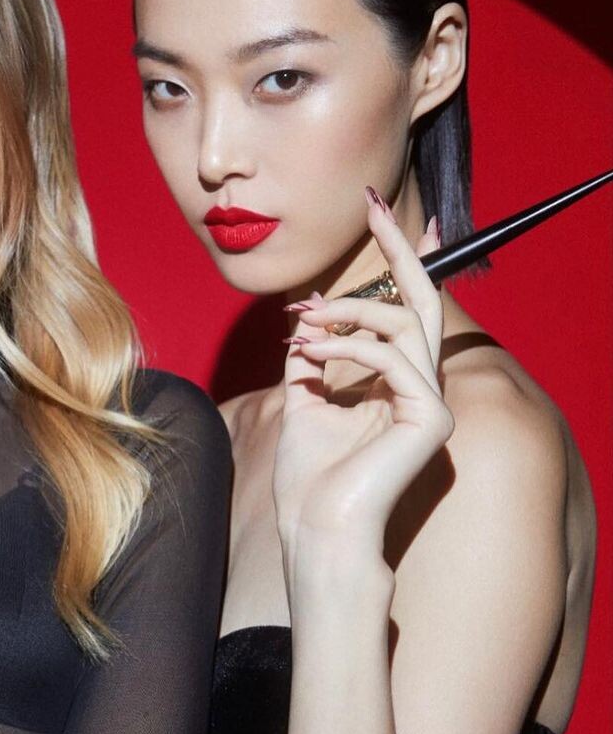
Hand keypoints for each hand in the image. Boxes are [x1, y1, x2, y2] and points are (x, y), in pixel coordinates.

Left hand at [272, 191, 451, 559]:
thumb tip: (309, 315)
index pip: (405, 311)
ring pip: (404, 324)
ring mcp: (431, 404)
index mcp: (396, 383)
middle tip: (373, 205)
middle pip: (421, 301)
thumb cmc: (308, 478)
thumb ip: (311, 358)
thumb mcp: (301, 401)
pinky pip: (396, 359)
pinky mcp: (431, 419)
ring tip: (303, 324)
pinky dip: (350, 347)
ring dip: (347, 312)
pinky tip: (311, 354)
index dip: (401, 261)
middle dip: (399, 248)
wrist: (316, 528)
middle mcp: (421, 388)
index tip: (382, 216)